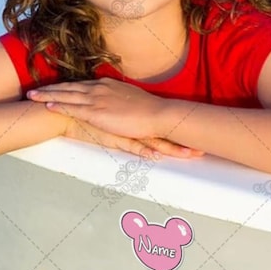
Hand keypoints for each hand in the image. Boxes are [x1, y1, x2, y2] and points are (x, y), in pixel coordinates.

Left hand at [28, 78, 165, 140]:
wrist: (157, 114)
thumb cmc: (148, 110)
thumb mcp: (131, 98)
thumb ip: (119, 98)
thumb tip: (116, 101)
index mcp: (107, 84)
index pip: (81, 84)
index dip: (65, 86)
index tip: (53, 87)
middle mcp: (99, 88)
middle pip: (68, 87)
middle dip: (50, 89)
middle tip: (34, 90)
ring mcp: (97, 99)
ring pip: (66, 95)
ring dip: (48, 96)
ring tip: (32, 97)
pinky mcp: (97, 112)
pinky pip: (73, 108)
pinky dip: (59, 106)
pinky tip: (48, 106)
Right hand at [62, 118, 203, 159]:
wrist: (65, 112)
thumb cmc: (88, 114)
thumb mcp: (111, 114)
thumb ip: (125, 117)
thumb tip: (138, 120)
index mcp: (136, 115)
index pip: (164, 121)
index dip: (182, 127)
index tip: (200, 134)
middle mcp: (135, 122)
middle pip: (166, 130)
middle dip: (186, 139)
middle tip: (205, 147)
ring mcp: (126, 130)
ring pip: (154, 140)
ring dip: (173, 148)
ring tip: (192, 154)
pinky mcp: (114, 138)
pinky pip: (133, 146)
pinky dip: (145, 151)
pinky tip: (156, 156)